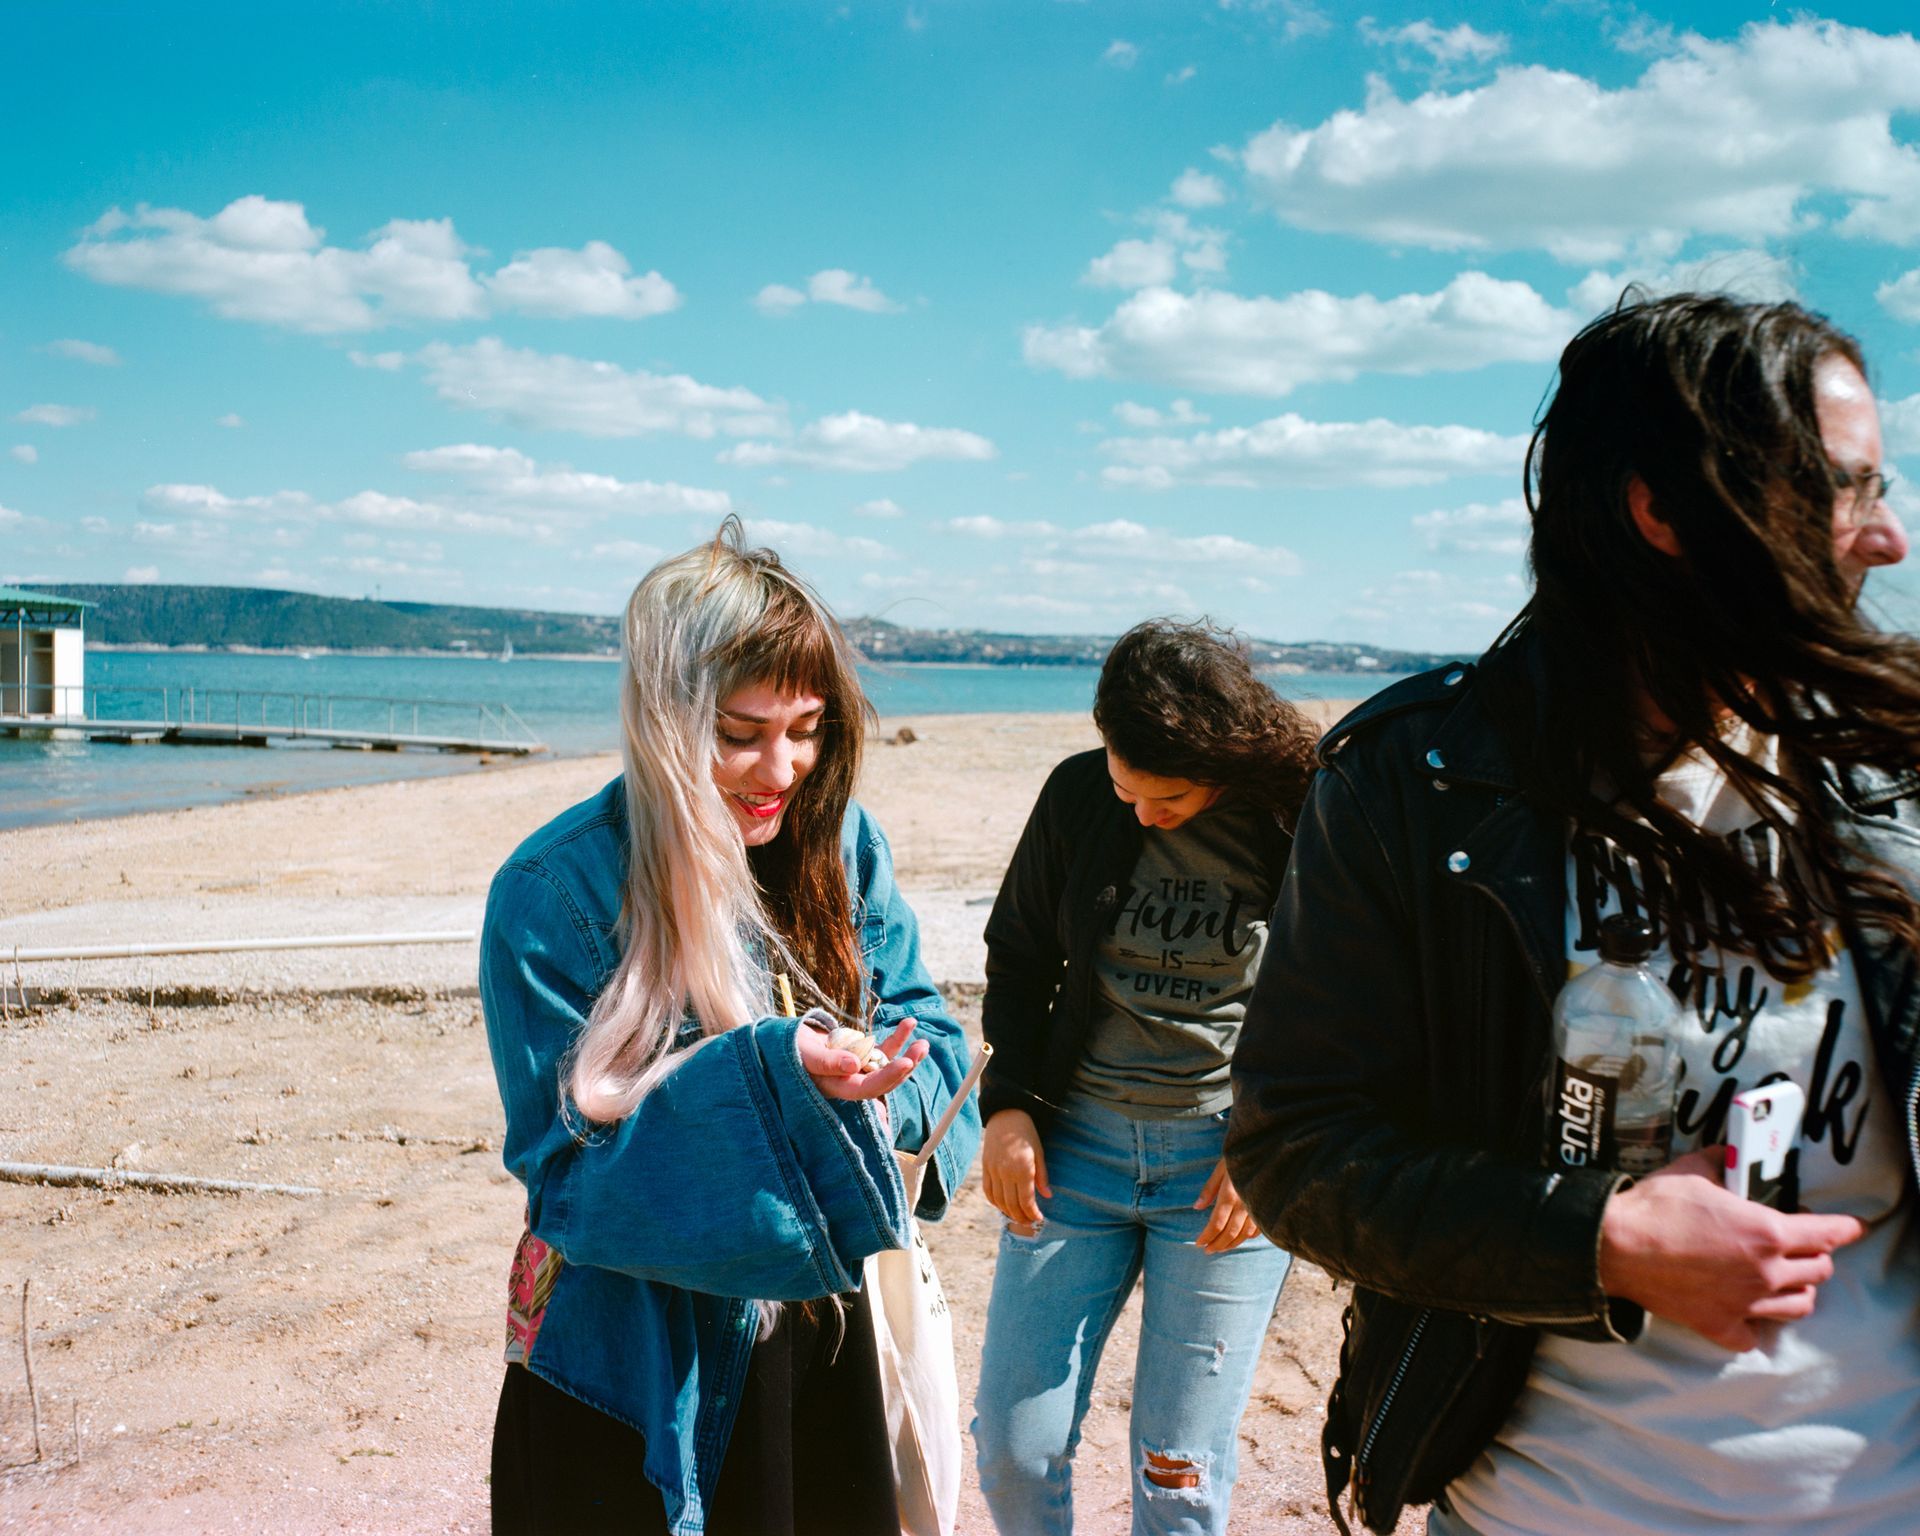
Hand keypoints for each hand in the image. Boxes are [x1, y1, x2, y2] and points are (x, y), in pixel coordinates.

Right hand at [797, 1015, 927, 1113]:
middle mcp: (850, 1083)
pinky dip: (896, 1039)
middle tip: (922, 1047)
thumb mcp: (805, 1053)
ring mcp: (858, 1070)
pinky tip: (909, 1024)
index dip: (887, 1078)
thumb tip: (854, 1065)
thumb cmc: (792, 1048)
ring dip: (907, 1053)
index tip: (906, 1062)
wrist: (789, 1042)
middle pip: (883, 1081)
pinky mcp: (862, 1057)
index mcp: (836, 1087)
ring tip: (923, 1041)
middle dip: (905, 1066)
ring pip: (888, 1066)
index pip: (866, 1088)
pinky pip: (883, 1051)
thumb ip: (827, 1061)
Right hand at [981, 1109, 1050, 1234]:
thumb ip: (1042, 1176)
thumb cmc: (1027, 1134)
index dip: (1032, 1213)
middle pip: (1011, 1205)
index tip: (1039, 1218)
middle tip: (1029, 1222)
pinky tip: (1003, 1205)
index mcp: (1022, 1169)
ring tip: (1018, 1216)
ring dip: (1008, 1212)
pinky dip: (995, 1202)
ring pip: (998, 1201)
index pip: (1026, 1201)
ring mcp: (993, 1170)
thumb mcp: (1039, 1153)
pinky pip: (988, 1191)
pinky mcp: (985, 1167)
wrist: (1006, 1115)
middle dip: (1021, 1217)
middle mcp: (1006, 1172)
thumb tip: (1047, 1196)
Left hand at [1193, 1157, 1259, 1253]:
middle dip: (1217, 1244)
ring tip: (1220, 1248)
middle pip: (1229, 1233)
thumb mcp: (1220, 1168)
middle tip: (1207, 1251)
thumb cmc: (1240, 1156)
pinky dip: (1247, 1237)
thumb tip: (1196, 1207)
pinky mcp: (1268, 1208)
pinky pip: (1258, 1229)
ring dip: (1231, 1244)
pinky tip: (1240, 1238)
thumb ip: (1209, 1189)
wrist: (1269, 1149)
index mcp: (1230, 1194)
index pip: (1216, 1223)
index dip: (1207, 1236)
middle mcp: (1245, 1204)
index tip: (1198, 1243)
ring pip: (1244, 1235)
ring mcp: (1258, 1208)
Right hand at [1598, 1147, 1866, 1351]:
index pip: (1826, 1234)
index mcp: (1767, 1232)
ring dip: (1799, 1291)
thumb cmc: (1655, 1207)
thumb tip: (1726, 1154)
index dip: (1845, 1229)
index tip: (1854, 1228)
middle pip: (1819, 1271)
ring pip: (1799, 1306)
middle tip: (1805, 1248)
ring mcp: (1746, 1303)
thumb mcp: (1691, 1170)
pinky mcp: (1720, 1325)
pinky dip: (1754, 1326)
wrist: (1616, 1247)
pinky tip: (1745, 1312)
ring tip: (1787, 1281)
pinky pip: (1753, 1335)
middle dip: (1818, 1256)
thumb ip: (1719, 1162)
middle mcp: (1766, 1271)